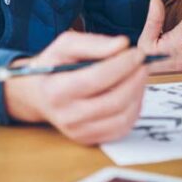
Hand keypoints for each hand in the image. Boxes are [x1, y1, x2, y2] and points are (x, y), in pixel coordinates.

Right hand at [2, 31, 147, 144]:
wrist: (38, 94)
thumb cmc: (54, 66)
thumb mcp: (66, 45)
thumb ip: (93, 43)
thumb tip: (122, 44)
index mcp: (57, 91)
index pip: (96, 78)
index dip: (122, 64)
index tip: (138, 52)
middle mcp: (67, 116)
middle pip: (114, 100)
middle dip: (135, 79)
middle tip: (144, 62)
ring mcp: (79, 132)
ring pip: (122, 117)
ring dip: (138, 93)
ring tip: (139, 75)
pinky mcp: (91, 139)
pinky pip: (122, 127)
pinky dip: (134, 108)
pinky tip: (133, 91)